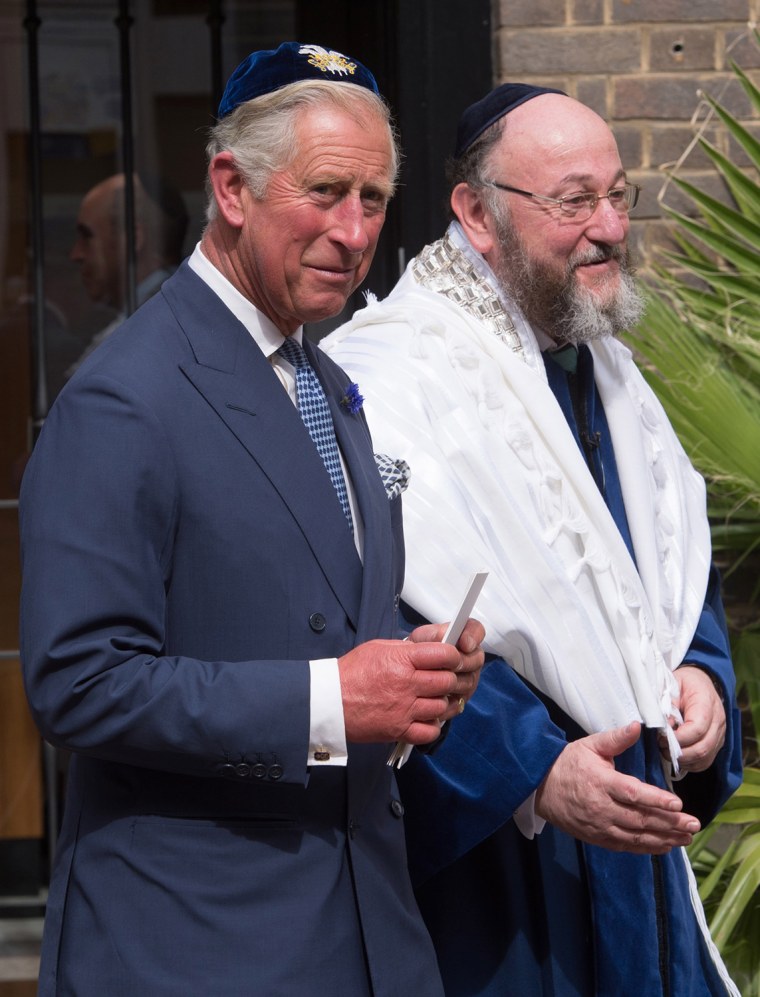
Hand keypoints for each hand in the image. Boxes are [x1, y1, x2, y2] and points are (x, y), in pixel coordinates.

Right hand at [338, 620, 483, 744]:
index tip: (451, 658)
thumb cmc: (351, 674)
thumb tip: (429, 650)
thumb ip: (406, 649)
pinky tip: (425, 717)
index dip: (452, 656)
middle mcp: (406, 684)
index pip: (444, 655)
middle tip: (443, 678)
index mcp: (402, 660)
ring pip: (442, 706)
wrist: (329, 701)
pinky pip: (430, 732)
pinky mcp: (399, 730)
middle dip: (449, 678)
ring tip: (433, 698)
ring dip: (441, 702)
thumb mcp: (378, 648)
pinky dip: (432, 726)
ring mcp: (404, 709)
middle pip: (447, 681)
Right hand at [535, 723, 700, 853]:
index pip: (633, 793)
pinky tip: (665, 846)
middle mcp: (602, 808)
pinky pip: (626, 847)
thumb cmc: (567, 763)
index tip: (678, 804)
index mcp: (601, 782)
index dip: (656, 800)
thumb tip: (637, 725)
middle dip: (670, 823)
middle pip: (640, 819)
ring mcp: (600, 826)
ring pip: (636, 837)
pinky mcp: (597, 838)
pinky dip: (647, 848)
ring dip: (664, 839)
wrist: (540, 787)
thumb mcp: (589, 745)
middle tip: (694, 824)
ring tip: (686, 838)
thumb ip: (616, 738)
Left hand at [660, 665, 725, 772]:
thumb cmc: (684, 684)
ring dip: (683, 760)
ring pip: (705, 758)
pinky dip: (690, 764)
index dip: (678, 738)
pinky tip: (677, 757)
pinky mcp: (716, 744)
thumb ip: (668, 705)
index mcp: (707, 704)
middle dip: (679, 753)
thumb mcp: (672, 685)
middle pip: (702, 747)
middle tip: (661, 747)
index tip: (661, 737)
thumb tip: (664, 727)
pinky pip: (706, 761)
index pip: (697, 729)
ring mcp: (720, 735)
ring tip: (666, 751)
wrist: (700, 682)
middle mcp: (718, 722)